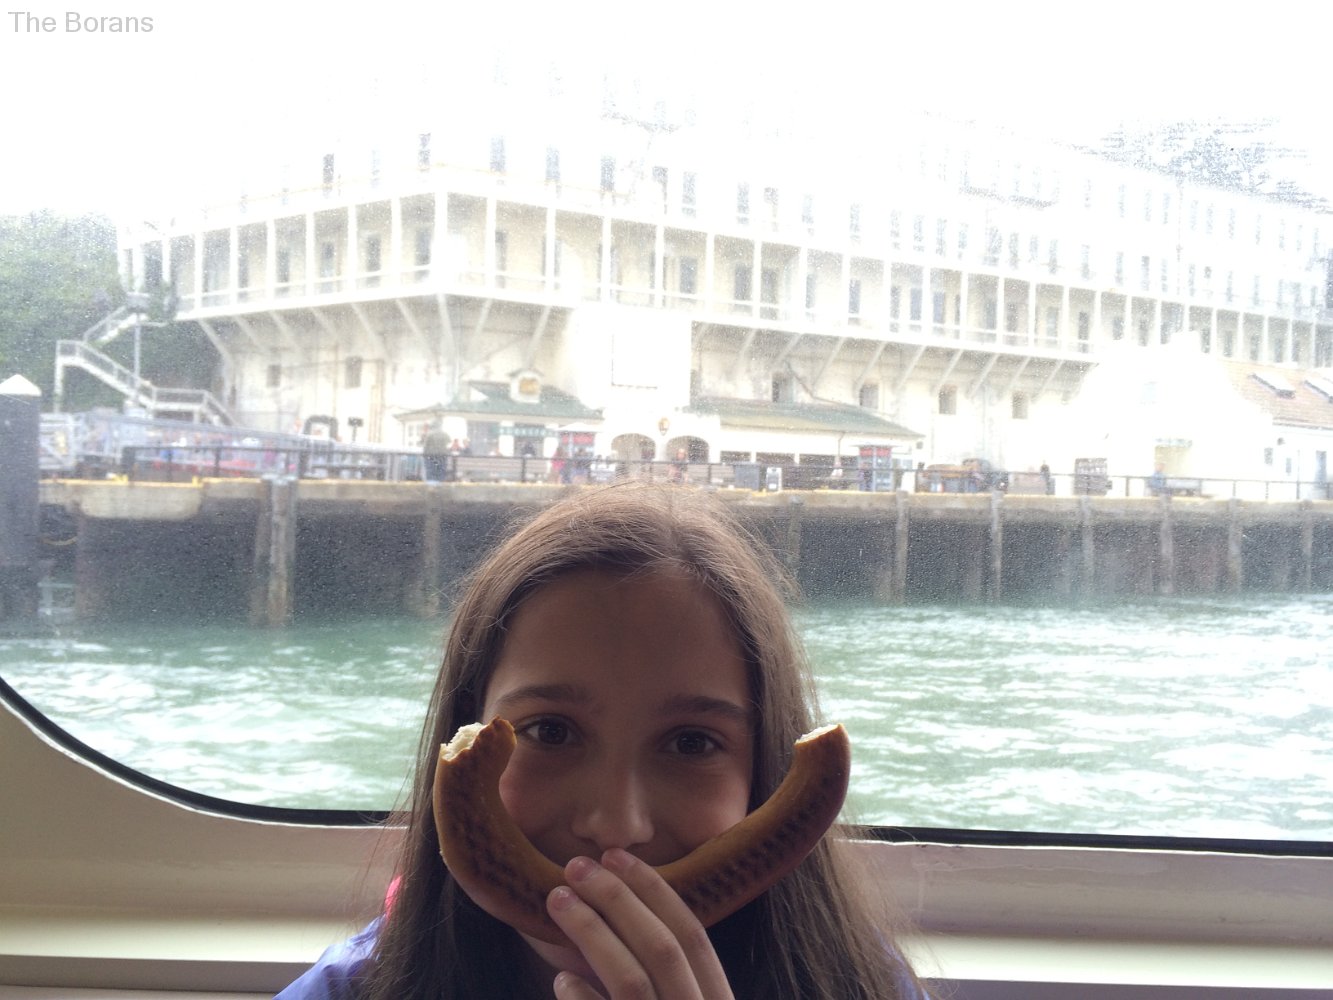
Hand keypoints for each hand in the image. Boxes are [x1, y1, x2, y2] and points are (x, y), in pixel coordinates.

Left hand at [545, 849, 735, 999]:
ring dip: (591, 932)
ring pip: (631, 980)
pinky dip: (581, 996)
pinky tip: (563, 979)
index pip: (692, 935)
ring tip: (558, 901)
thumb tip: (621, 912)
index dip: (654, 890)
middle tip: (576, 867)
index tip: (614, 856)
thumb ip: (671, 977)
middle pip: (663, 948)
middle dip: (617, 899)